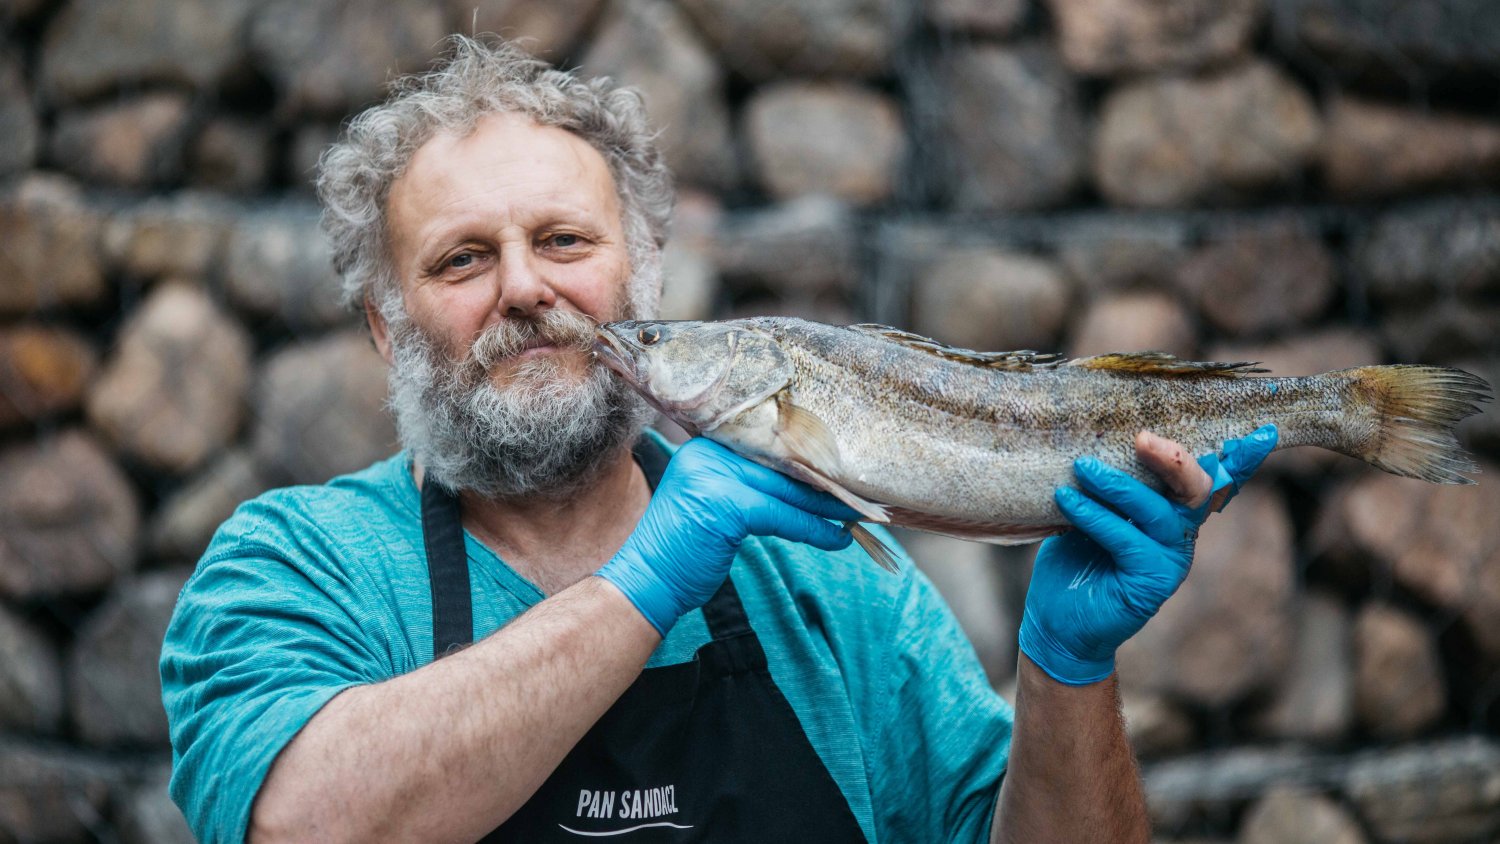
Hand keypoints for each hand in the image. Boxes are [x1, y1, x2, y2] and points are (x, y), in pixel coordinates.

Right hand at [597, 438, 858, 635]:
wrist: (644, 583)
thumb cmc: (682, 552)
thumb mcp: (714, 506)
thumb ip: (748, 487)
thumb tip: (806, 485)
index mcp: (705, 446)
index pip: (768, 447)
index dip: (807, 462)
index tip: (841, 474)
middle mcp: (707, 452)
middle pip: (781, 465)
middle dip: (823, 482)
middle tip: (859, 494)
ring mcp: (713, 475)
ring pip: (787, 489)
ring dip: (827, 506)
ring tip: (856, 517)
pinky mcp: (724, 505)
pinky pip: (782, 515)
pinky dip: (813, 529)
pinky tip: (836, 539)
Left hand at [1017, 425, 1278, 685]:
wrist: (1059, 621)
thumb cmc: (1075, 557)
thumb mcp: (1090, 509)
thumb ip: (1106, 479)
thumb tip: (1090, 437)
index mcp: (1172, 510)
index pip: (1212, 480)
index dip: (1242, 460)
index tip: (1265, 433)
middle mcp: (1180, 533)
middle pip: (1197, 488)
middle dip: (1174, 458)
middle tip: (1141, 437)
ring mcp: (1170, 559)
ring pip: (1159, 511)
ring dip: (1118, 485)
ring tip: (1083, 467)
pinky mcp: (1152, 582)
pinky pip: (1128, 540)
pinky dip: (1096, 516)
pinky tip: (1067, 501)